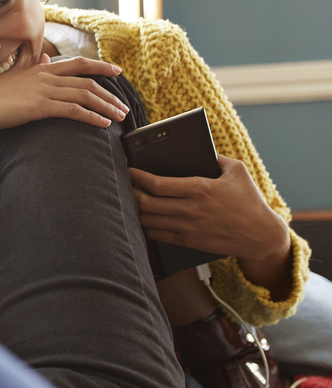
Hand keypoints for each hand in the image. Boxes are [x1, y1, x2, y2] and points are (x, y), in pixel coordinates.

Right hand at [0, 55, 129, 157]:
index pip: (77, 64)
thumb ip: (33, 70)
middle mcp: (44, 75)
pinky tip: (102, 125)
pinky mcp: (39, 106)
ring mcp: (43, 90)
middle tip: (124, 107)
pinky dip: (91, 117)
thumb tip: (47, 59)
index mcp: (39, 68)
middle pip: (87, 81)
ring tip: (119, 118)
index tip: (116, 72)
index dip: (99, 67)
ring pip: (85, 95)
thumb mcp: (13, 79)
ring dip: (106, 107)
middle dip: (109, 94)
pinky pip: (73, 110)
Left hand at [129, 155, 291, 293]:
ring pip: (148, 220)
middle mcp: (191, 209)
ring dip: (136, 210)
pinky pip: (157, 235)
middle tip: (126, 185)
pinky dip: (146, 226)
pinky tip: (144, 218)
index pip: (157, 184)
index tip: (129, 171)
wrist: (261, 235)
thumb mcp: (237, 171)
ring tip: (132, 200)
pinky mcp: (189, 241)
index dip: (137, 177)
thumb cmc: (250, 201)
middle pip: (146, 203)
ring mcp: (188, 228)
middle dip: (131, 193)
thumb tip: (198, 146)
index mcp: (200, 189)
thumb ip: (216, 156)